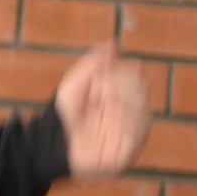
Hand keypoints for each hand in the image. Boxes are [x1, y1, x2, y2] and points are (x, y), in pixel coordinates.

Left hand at [55, 42, 149, 180]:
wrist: (52, 140)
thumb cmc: (65, 112)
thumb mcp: (76, 83)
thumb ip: (94, 63)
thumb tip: (114, 44)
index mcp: (123, 97)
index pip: (137, 78)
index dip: (119, 75)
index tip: (98, 81)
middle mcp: (132, 115)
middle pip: (143, 92)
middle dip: (120, 88)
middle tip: (98, 93)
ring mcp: (132, 134)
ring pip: (144, 112)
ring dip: (122, 103)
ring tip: (103, 104)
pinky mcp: (128, 152)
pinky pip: (137, 134)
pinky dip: (125, 121)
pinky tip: (111, 116)